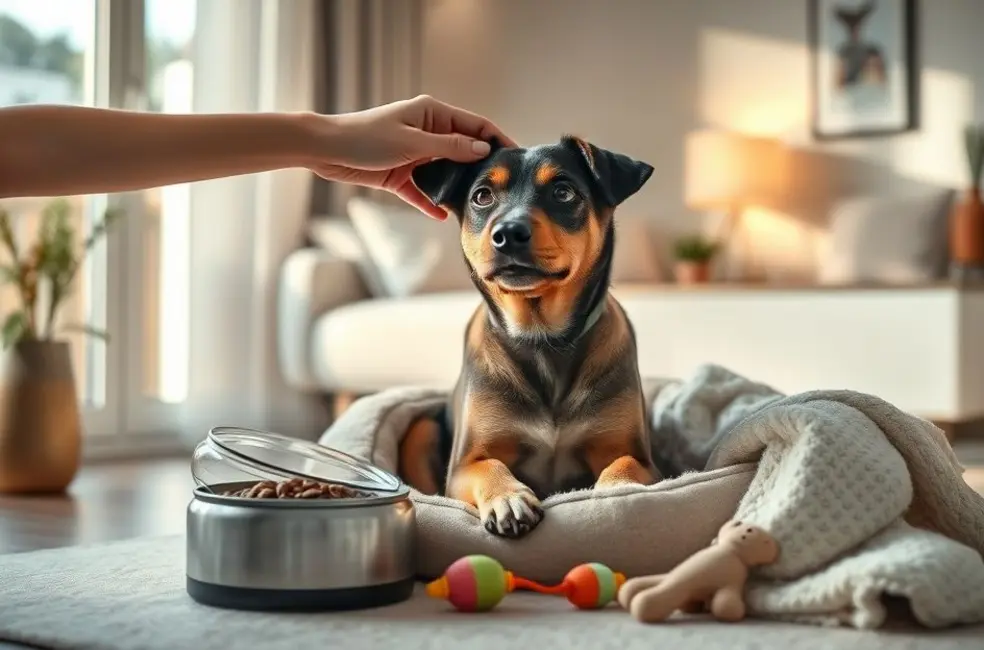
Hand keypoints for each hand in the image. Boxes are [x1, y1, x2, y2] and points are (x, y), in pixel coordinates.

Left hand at [310, 95, 516, 219]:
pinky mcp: (400, 176)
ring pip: (445, 173)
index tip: (516, 157)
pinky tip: (443, 217)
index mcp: (432, 114)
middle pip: (463, 150)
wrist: (326, 151)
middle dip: (480, 168)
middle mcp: (426, 133)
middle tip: (499, 187)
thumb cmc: (366, 137)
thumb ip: (450, 147)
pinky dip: (432, 202)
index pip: (475, 125)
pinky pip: (423, 192)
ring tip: (476, 205)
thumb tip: (483, 150)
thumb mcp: (413, 142)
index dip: (497, 139)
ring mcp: (415, 155)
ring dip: (457, 188)